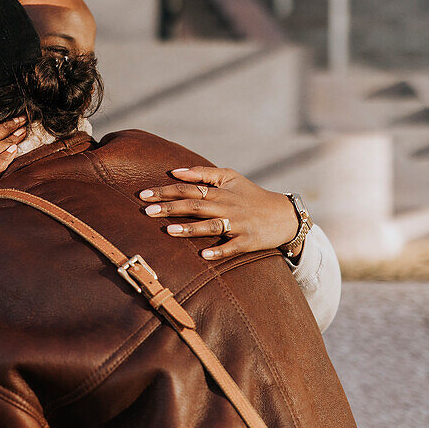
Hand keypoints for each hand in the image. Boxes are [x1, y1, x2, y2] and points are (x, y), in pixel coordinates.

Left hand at [139, 167, 298, 259]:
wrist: (284, 215)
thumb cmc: (251, 195)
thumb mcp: (230, 178)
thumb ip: (203, 173)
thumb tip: (175, 172)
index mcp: (220, 191)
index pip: (188, 189)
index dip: (166, 191)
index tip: (143, 195)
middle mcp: (227, 206)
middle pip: (195, 206)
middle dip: (170, 208)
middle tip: (146, 211)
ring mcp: (238, 224)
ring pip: (211, 226)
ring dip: (190, 229)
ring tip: (169, 231)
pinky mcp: (248, 241)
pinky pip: (232, 248)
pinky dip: (219, 251)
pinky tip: (204, 256)